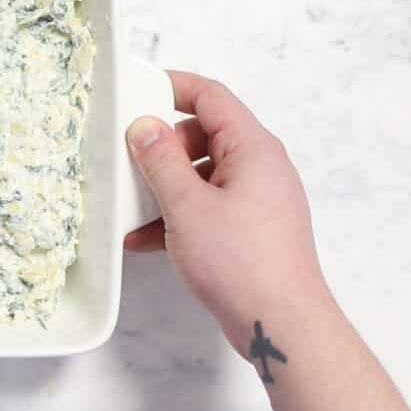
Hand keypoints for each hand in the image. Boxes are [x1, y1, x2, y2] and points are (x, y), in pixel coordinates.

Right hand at [123, 71, 327, 354]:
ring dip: (165, 187)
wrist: (280, 323)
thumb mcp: (187, 205)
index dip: (173, 87)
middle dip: (163, 147)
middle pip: (203, 135)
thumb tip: (144, 126)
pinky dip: (176, 216)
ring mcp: (255, 199)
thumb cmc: (240, 261)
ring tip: (132, 206)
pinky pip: (205, 206)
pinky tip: (144, 239)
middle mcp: (259, 167)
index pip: (211, 97)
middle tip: (130, 161)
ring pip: (200, 174)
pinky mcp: (247, 229)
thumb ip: (161, 161)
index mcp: (252, 148)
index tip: (138, 90)